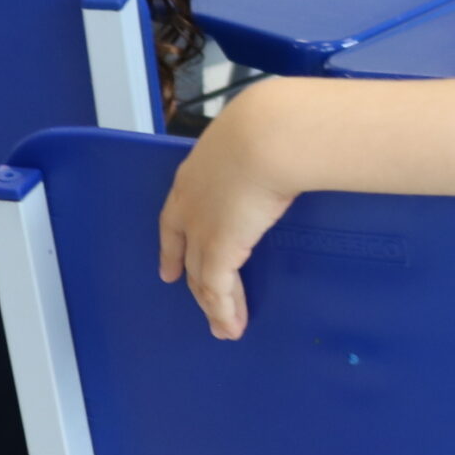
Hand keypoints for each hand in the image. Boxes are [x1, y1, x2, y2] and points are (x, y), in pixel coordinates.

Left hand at [158, 84, 300, 338]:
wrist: (266, 137)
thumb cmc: (268, 127)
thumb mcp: (251, 136)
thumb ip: (255, 152)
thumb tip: (284, 148)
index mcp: (192, 177)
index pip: (174, 220)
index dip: (172, 246)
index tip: (170, 267)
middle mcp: (189, 208)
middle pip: (185, 253)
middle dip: (190, 279)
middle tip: (198, 299)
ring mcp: (201, 232)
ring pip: (201, 279)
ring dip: (213, 306)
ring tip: (224, 327)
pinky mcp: (220, 252)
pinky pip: (219, 292)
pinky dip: (225, 311)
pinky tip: (231, 325)